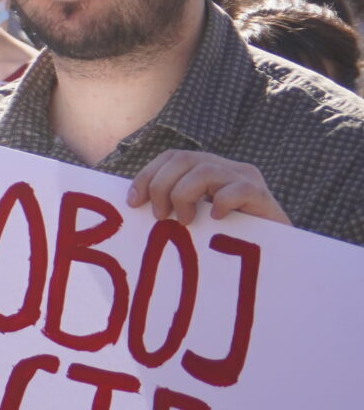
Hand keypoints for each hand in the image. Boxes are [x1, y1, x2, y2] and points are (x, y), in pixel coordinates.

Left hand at [129, 150, 289, 226]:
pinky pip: (238, 189)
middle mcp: (227, 167)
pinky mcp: (262, 195)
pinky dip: (222, 202)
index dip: (147, 175)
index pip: (171, 157)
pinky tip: (216, 219)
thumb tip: (134, 204)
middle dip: (161, 186)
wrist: (277, 252)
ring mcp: (246, 178)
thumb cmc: (230, 237)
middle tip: (160, 216)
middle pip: (184, 159)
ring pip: (205, 170)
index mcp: (208, 168)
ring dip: (184, 194)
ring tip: (185, 221)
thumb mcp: (197, 217)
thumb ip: (174, 205)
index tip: (133, 201)